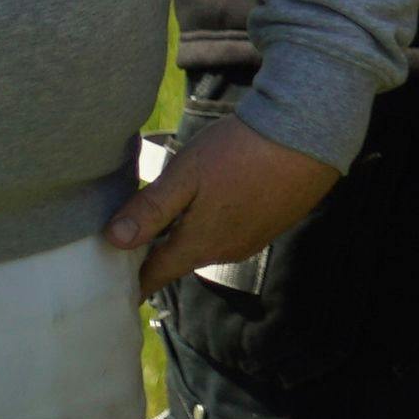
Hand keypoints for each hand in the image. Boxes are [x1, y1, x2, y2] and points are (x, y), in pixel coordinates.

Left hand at [105, 114, 339, 296]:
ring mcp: (251, 240)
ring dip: (190, 233)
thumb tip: (112, 241)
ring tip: (175, 209)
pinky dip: (216, 221)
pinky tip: (217, 196)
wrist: (306, 136)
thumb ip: (150, 209)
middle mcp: (225, 252)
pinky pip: (232, 232)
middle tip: (136, 232)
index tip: (113, 282)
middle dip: (159, 251)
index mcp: (198, 245)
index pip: (155, 276)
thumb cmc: (239, 153)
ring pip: (208, 244)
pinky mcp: (270, 224)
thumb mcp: (186, 174)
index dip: (132, 280)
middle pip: (181, 259)